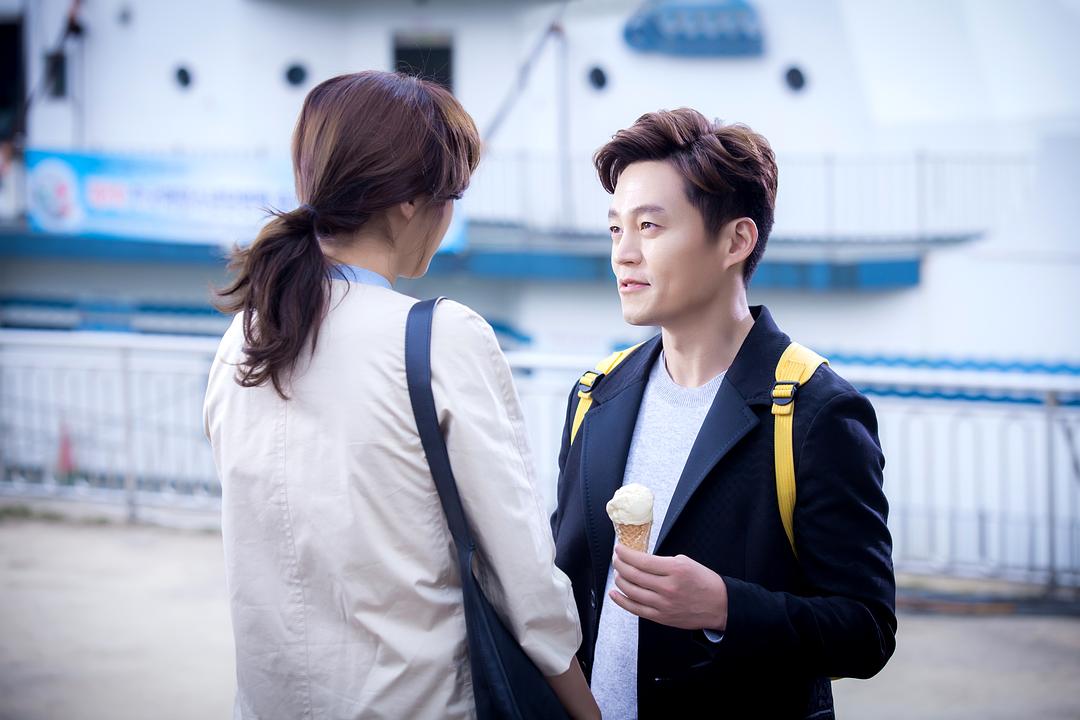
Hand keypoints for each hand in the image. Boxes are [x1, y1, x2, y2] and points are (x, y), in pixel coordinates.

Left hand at [609, 544, 727, 630]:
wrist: (719, 606)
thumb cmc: (704, 583)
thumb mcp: (686, 562)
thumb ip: (663, 562)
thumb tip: (641, 560)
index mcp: (675, 570)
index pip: (642, 560)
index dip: (626, 554)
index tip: (619, 549)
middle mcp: (668, 587)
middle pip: (633, 575)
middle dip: (619, 564)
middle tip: (616, 558)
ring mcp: (663, 604)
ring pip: (631, 591)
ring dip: (620, 580)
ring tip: (618, 572)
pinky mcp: (661, 617)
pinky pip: (635, 609)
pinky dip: (621, 600)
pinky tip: (614, 593)